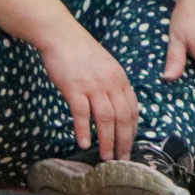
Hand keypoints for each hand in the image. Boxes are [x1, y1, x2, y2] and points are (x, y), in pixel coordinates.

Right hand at [37, 27, 138, 160]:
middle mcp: (111, 83)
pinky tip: (84, 142)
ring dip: (107, 140)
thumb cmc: (81, 52)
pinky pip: (81, 112)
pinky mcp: (74, 87)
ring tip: (106, 156)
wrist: (61, 35)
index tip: (130, 144)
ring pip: (106, 118)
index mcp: (121, 79)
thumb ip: (112, 85)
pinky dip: (84, 129)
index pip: (133, 109)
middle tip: (122, 158)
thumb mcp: (106, 67)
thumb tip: (115, 106)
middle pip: (123, 117)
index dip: (133, 129)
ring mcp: (93, 85)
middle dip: (124, 140)